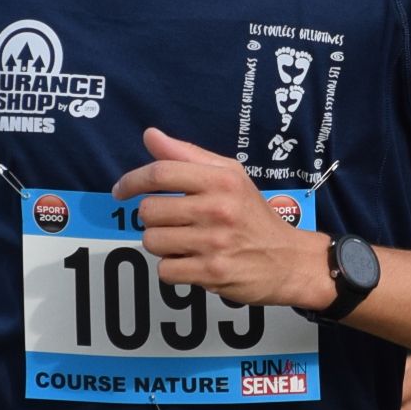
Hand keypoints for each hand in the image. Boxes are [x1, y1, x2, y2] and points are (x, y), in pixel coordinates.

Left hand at [110, 127, 326, 307]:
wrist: (289, 260)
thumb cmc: (253, 215)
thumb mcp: (230, 176)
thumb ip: (187, 155)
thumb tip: (150, 136)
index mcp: (221, 180)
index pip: (160, 173)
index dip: (132, 181)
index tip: (121, 190)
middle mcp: (217, 208)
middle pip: (149, 211)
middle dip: (151, 219)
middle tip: (170, 222)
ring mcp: (214, 242)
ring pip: (153, 241)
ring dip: (161, 244)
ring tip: (184, 242)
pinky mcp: (212, 273)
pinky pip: (165, 270)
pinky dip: (172, 268)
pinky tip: (191, 262)